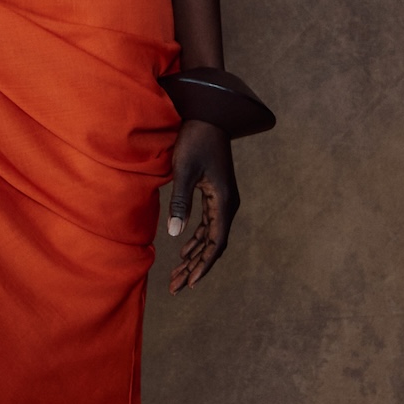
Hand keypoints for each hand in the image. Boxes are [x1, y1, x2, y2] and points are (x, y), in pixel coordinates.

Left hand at [166, 119, 239, 291]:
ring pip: (210, 237)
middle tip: (176, 287)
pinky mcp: (215, 194)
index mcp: (224, 201)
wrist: (207, 116)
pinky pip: (208, 224)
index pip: (216, 243)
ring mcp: (222, 199)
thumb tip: (176, 236)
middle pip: (213, 245)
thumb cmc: (194, 140)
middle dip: (195, 267)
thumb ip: (181, 203)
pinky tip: (184, 251)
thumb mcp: (184, 171)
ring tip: (176, 275)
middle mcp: (227, 204)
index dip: (203, 265)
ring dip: (194, 256)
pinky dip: (196, 239)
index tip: (188, 283)